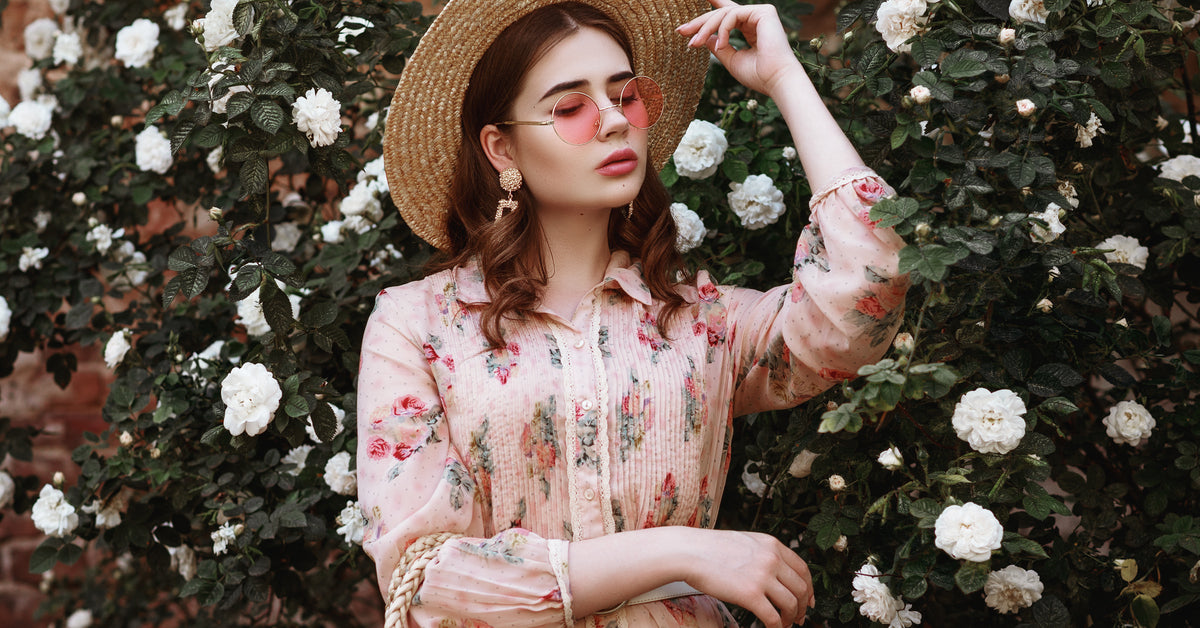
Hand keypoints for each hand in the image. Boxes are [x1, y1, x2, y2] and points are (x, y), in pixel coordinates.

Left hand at [676, 0, 804, 98]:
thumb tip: (704, 38)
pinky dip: (723, 29)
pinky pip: (733, 14)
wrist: (776, 80)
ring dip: (706, 29)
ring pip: (724, 14)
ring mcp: (760, 13)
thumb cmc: (758, 75)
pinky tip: (721, 44)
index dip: (714, 4)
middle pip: (721, 13)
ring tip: (695, 44)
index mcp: (751, 29)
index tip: (700, 0)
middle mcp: (755, 19)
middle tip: (681, 31)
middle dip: (699, 23)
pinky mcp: (764, 12)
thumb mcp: (732, 60)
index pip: (729, 13)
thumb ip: (718, 47)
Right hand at [676, 528, 815, 627]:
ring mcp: (762, 576)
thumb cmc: (710, 549)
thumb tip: (776, 573)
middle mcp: (772, 559)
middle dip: (802, 607)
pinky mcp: (750, 594)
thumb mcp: (745, 542)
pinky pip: (773, 617)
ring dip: (790, 618)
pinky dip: (776, 626)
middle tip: (797, 618)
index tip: (808, 600)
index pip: (803, 569)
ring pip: (791, 604)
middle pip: (801, 588)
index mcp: (772, 545)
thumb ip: (763, 553)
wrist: (688, 552)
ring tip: (783, 624)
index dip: (809, 588)